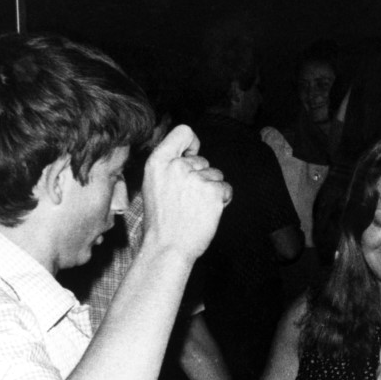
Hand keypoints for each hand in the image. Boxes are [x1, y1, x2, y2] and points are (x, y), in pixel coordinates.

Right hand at [141, 124, 231, 261]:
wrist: (168, 247)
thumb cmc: (162, 222)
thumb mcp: (154, 186)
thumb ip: (170, 168)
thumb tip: (190, 157)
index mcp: (158, 162)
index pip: (183, 132)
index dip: (192, 143)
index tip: (192, 155)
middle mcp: (177, 166)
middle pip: (203, 160)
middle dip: (201, 177)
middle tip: (188, 200)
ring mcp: (196, 178)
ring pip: (216, 175)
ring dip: (212, 190)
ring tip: (195, 208)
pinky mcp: (213, 191)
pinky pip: (226, 189)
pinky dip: (222, 200)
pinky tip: (206, 213)